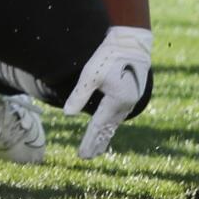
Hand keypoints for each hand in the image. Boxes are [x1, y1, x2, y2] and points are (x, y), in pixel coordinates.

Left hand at [63, 25, 152, 160]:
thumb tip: (67, 115)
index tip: (82, 155)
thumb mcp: (91, 74)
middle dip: (97, 143)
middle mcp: (126, 105)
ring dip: (105, 136)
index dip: (89, 141)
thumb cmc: (109, 56)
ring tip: (98, 148)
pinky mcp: (131, 95)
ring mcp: (130, 101)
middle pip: (108, 129)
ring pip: (114, 123)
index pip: (98, 127)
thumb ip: (79, 95)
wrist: (131, 42)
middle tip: (87, 157)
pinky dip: (111, 125)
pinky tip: (108, 128)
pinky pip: (119, 116)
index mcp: (117, 101)